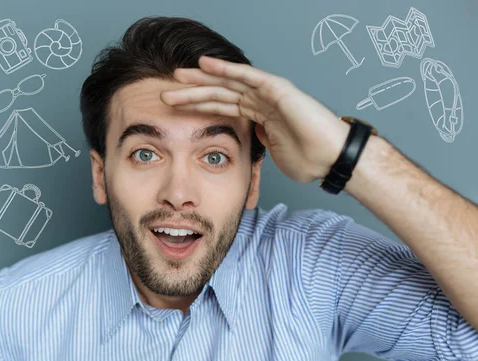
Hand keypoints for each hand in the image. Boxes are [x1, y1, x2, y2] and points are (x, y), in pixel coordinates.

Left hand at [160, 55, 350, 183]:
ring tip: (177, 77)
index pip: (222, 108)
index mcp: (259, 117)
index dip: (198, 106)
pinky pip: (247, 77)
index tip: (175, 109)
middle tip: (166, 92)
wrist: (331, 159)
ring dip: (201, 80)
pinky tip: (205, 64)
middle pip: (219, 94)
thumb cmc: (310, 159)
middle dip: (192, 92)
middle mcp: (261, 102)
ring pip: (228, 84)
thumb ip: (260, 142)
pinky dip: (226, 70)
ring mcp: (268, 94)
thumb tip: (250, 136)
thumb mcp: (274, 153)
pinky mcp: (277, 89)